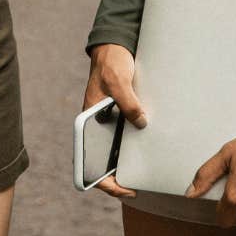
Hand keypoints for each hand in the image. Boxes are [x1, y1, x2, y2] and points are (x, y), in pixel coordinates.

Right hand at [82, 43, 146, 199]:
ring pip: (116, 151)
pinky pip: (126, 137)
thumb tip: (141, 123)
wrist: (116, 48)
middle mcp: (97, 125)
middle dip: (117, 178)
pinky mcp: (122, 116)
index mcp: (88, 121)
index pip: (87, 160)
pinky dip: (135, 147)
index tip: (120, 187)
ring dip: (128, 162)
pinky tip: (149, 152)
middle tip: (136, 187)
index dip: (103, 179)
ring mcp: (110, 122)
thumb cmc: (111, 63)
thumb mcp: (119, 81)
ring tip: (144, 173)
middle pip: (103, 160)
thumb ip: (128, 102)